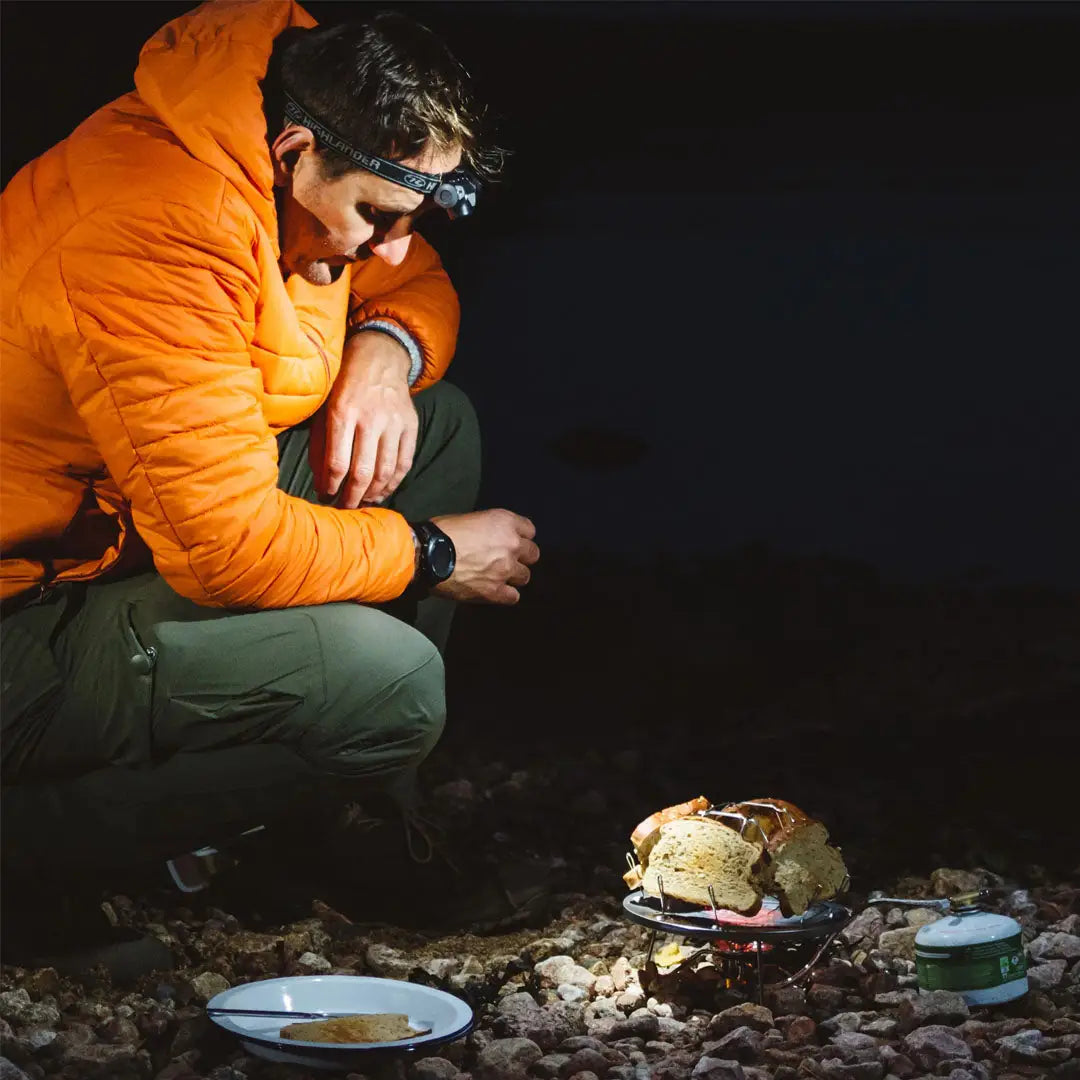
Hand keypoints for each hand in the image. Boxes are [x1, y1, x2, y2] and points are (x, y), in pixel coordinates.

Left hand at [309, 332, 416, 507]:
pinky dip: (393, 483)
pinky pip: (404, 463)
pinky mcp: (410, 425)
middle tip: (344, 508)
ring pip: (385, 472)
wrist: (378, 358)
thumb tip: (321, 483)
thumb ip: (319, 446)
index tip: (325, 496)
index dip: (331, 487)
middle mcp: (370, 418)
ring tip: (362, 502)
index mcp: (342, 412)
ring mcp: (393, 422)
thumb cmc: (343, 386)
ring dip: (372, 494)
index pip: (337, 463)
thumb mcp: (323, 409)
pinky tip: (382, 491)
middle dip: (351, 498)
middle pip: (362, 472)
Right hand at [430, 510, 539, 604]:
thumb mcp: (470, 519)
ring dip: (514, 576)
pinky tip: (496, 591)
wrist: (426, 555)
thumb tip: (490, 539)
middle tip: (507, 559)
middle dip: (521, 557)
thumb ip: (488, 529)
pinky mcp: (495, 591)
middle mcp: (511, 545)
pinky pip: (513, 596)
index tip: (512, 541)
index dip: (520, 536)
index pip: (530, 530)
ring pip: (525, 576)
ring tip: (499, 576)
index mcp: (504, 522)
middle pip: (533, 554)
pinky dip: (506, 594)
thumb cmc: (441, 533)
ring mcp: (505, 569)